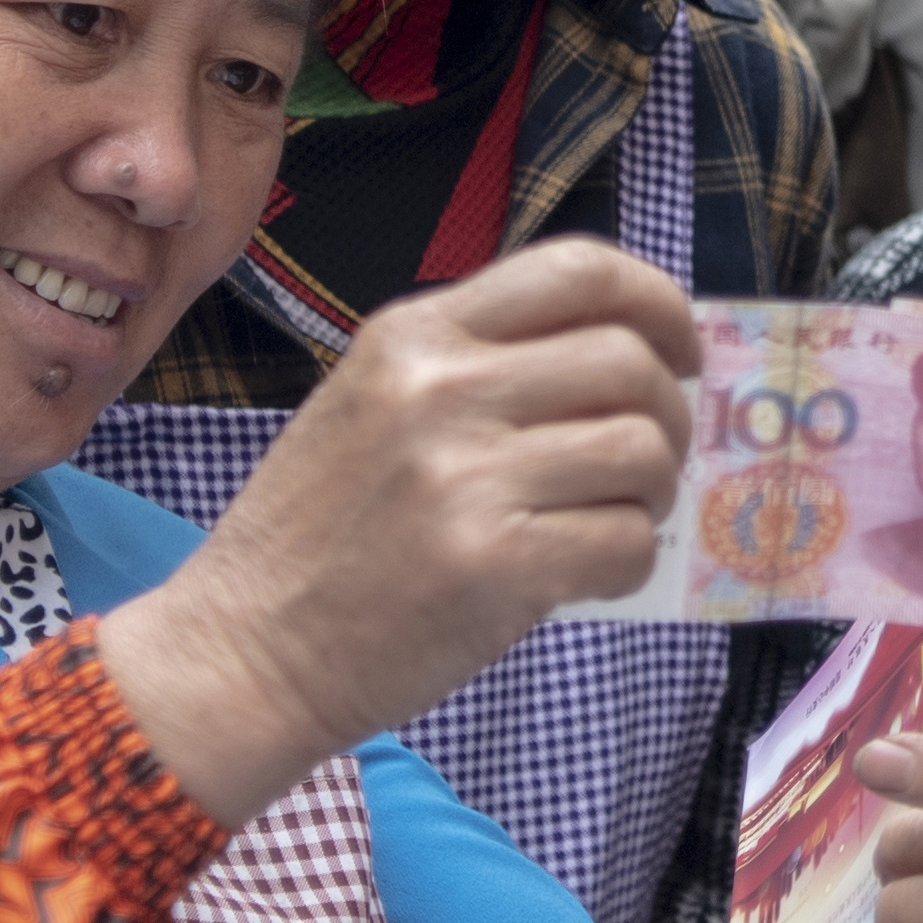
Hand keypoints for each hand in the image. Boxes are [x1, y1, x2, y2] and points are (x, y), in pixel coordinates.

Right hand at [102, 239, 694, 821]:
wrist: (244, 652)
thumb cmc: (316, 537)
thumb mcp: (369, 404)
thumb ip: (476, 367)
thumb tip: (626, 357)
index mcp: (413, 335)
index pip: (579, 270)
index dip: (658, 304)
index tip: (678, 352)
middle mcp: (441, 391)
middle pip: (629, 360)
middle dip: (670, 413)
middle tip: (652, 461)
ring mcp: (467, 479)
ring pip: (642, 451)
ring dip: (655, 493)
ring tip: (617, 519)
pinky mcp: (495, 567)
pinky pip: (626, 543)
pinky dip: (630, 563)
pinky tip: (588, 575)